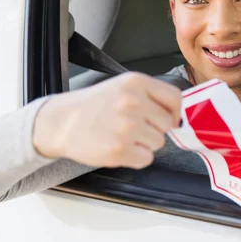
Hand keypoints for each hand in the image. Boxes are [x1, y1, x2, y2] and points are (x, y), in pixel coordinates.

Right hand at [32, 72, 181, 168]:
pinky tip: (118, 147)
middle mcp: (133, 102)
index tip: (168, 119)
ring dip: (144, 143)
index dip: (174, 113)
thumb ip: (151, 96)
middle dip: (154, 129)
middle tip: (133, 126)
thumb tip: (179, 116)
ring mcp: (126, 126)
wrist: (61, 122)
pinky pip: (146, 159)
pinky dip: (135, 158)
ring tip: (122, 135)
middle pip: (168, 124)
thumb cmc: (94, 106)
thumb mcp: (123, 87)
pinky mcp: (119, 149)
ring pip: (158, 143)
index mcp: (136, 82)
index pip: (175, 98)